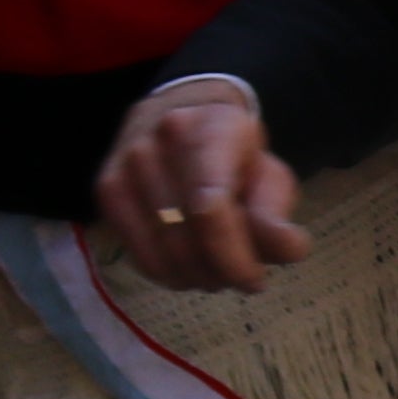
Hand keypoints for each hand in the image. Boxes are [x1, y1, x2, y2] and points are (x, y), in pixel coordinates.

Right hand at [97, 83, 310, 290]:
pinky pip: (138, 256)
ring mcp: (127, 161)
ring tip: (217, 271)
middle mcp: (162, 137)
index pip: (212, 206)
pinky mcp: (106, 187)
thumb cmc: (236, 158)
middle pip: (186, 235)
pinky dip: (169, 275)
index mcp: (214, 127)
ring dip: (196, 278)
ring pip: (161, 252)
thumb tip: (291, 250)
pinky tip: (188, 266)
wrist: (183, 118)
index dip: (233, 255)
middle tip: (241, 278)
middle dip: (220, 272)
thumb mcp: (270, 178)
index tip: (254, 280)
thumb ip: (277, 214)